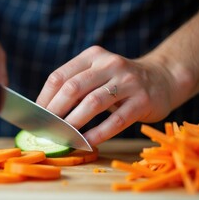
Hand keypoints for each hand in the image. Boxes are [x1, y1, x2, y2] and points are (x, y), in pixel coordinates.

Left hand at [36, 46, 175, 145]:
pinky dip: (99, 134)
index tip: (36, 116)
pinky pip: (116, 120)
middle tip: (45, 129)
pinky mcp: (143, 100)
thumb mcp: (98, 73)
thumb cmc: (119, 81)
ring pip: (93, 103)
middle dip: (55, 112)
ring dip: (74, 123)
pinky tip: (87, 143)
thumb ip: (75, 86)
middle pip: (73, 88)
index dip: (44, 98)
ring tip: (62, 137)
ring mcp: (128, 81)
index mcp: (92, 56)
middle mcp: (109, 64)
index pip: (59, 76)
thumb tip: (45, 112)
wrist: (162, 78)